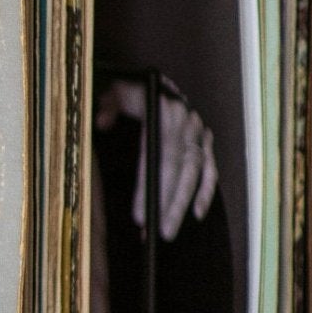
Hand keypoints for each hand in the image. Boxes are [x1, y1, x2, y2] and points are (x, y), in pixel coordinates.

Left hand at [95, 77, 217, 240]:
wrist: (154, 79)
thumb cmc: (131, 88)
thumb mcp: (113, 89)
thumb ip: (107, 104)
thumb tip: (102, 123)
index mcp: (166, 112)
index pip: (160, 158)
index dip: (151, 188)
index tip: (140, 215)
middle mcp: (187, 123)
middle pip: (180, 171)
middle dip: (169, 204)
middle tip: (156, 232)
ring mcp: (199, 132)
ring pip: (195, 173)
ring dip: (183, 204)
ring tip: (170, 230)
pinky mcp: (205, 140)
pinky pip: (210, 167)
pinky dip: (206, 190)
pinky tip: (197, 213)